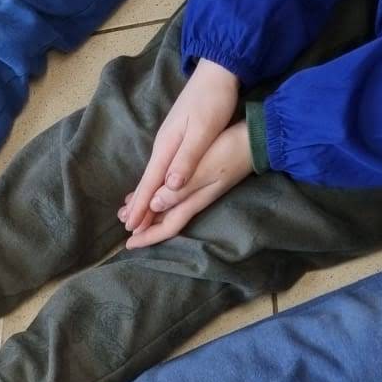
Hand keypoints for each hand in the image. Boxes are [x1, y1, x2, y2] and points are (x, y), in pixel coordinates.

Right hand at [122, 60, 241, 240]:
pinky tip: (154, 186)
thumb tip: (170, 187)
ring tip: (134, 212)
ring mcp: (168, 141)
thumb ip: (186, 159)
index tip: (130, 227)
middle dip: (137, 205)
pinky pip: (160, 168)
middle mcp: (163, 146)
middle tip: (127, 228)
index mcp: (167, 147)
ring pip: (153, 176)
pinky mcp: (176, 137)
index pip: (150, 184)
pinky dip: (154, 183)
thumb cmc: (212, 101)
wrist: (217, 71)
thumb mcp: (203, 131)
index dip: (141, 207)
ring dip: (144, 196)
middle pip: (148, 182)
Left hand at [123, 123, 252, 248]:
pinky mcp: (204, 178)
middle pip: (166, 219)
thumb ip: (179, 190)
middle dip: (145, 223)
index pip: (168, 226)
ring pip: (170, 206)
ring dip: (149, 209)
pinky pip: (176, 194)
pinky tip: (154, 190)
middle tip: (123, 220)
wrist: (258, 138)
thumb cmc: (229, 152)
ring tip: (130, 207)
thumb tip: (153, 205)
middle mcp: (196, 199)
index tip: (128, 243)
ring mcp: (201, 189)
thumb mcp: (203, 171)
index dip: (148, 237)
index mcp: (194, 200)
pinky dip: (160, 195)